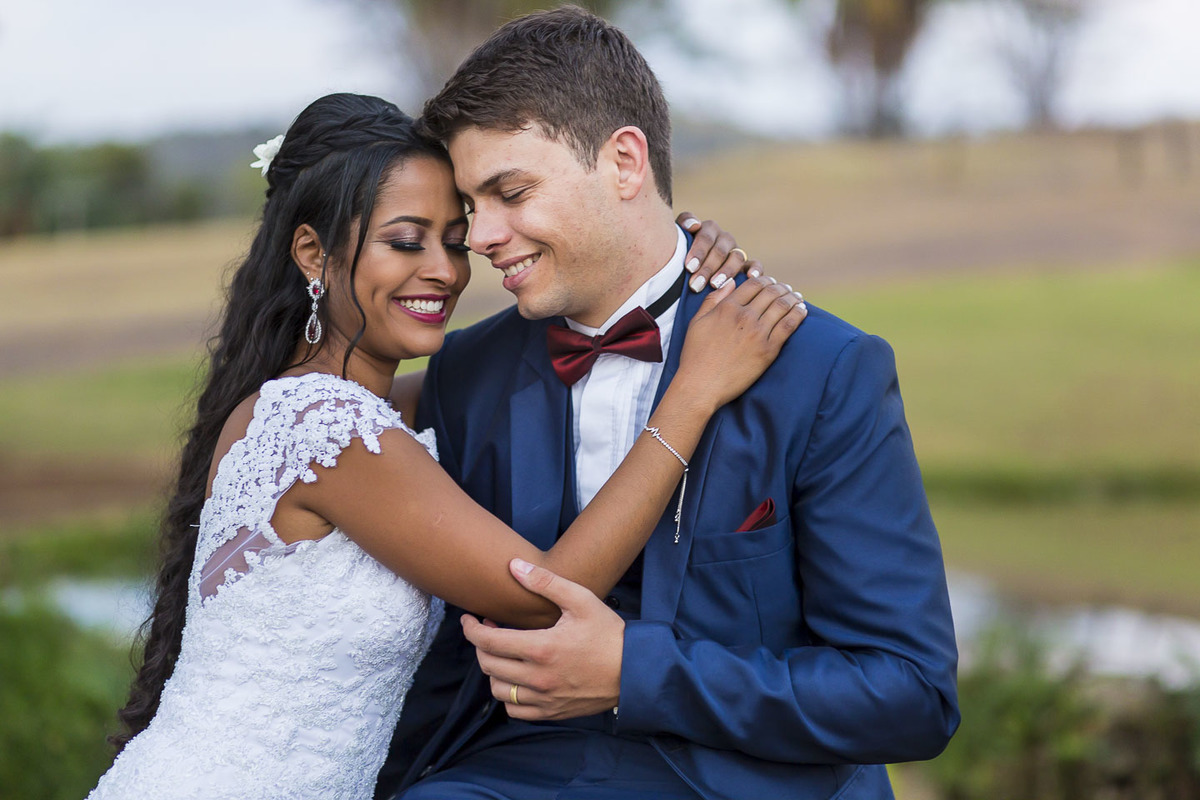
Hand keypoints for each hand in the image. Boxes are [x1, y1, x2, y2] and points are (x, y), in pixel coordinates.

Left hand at [461, 559, 623, 720]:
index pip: (489, 642)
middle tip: (489, 630)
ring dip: (493, 670)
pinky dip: (508, 695)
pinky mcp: (552, 712)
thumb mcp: (581, 600)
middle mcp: (539, 677)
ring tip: (503, 654)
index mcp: (542, 648)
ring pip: (498, 690)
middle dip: (480, 645)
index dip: (471, 629)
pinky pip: (515, 710)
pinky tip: (517, 678)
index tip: (469, 619)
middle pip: (488, 665)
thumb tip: (514, 566)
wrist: (635, 670)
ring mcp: (544, 698)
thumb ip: (545, 582)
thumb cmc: (609, 633)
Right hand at [673, 275, 807, 410]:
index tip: (770, 283)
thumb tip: (731, 283)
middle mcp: (744, 317)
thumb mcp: (697, 322)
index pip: (753, 284)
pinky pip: (789, 326)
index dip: (765, 280)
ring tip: (796, 297)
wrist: (701, 385)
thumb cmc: (695, 356)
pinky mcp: (768, 350)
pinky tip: (802, 310)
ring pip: (783, 306)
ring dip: (792, 298)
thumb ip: (713, 300)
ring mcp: (758, 333)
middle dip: (781, 287)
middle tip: (785, 289)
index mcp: (727, 308)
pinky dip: (798, 314)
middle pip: (771, 292)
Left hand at [675, 212, 771, 291]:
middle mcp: (724, 239)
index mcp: (708, 230)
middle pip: (720, 249)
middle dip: (707, 267)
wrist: (687, 274)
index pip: (705, 235)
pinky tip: (749, 276)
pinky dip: (755, 269)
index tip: (688, 267)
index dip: (698, 250)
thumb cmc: (679, 259)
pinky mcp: (748, 266)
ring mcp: (737, 252)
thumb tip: (694, 224)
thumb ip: (682, 227)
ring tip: (714, 285)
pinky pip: (755, 264)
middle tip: (695, 284)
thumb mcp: (676, 244)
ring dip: (726, 271)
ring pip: (736, 257)